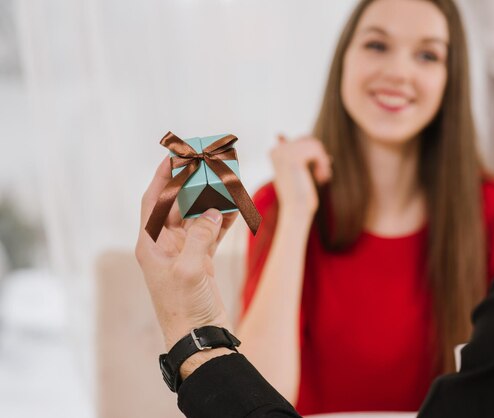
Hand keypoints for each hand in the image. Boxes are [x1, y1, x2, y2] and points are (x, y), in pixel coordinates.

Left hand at [135, 157, 237, 350]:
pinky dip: (224, 220)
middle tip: (207, 165)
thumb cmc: (186, 308)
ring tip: (226, 182)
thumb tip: (212, 210)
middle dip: (192, 184)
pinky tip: (236, 208)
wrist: (200, 338)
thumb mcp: (190, 269)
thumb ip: (199, 235)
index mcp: (152, 245)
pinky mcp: (202, 262)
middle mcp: (166, 246)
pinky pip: (212, 232)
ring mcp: (185, 253)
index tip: (173, 156)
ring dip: (211, 200)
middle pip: (178, 205)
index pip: (154, 202)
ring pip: (198, 217)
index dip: (162, 178)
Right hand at [271, 135, 331, 219]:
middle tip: (324, 174)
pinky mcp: (293, 158)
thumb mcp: (300, 170)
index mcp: (274, 151)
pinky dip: (323, 164)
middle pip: (308, 139)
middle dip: (319, 156)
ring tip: (322, 177)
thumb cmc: (299, 194)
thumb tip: (286, 135)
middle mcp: (276, 150)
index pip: (302, 140)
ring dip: (323, 161)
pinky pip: (317, 150)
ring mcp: (284, 153)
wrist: (296, 210)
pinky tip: (321, 178)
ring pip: (314, 144)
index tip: (318, 172)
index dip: (314, 154)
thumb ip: (300, 153)